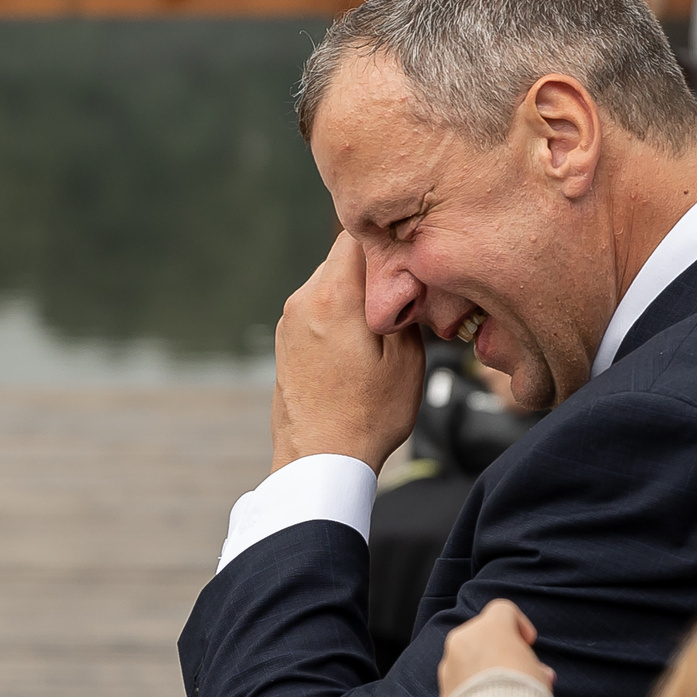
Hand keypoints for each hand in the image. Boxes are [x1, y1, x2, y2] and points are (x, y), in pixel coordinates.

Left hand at [269, 231, 426, 473]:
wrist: (320, 461)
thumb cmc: (368, 415)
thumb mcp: (407, 357)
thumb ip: (404, 305)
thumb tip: (405, 277)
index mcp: (332, 295)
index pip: (356, 234)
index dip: (387, 238)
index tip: (410, 254)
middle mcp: (303, 300)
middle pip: (343, 256)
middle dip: (375, 266)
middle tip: (407, 291)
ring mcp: (289, 321)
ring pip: (330, 281)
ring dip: (357, 292)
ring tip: (385, 323)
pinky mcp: (286, 340)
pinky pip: (318, 307)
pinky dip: (340, 312)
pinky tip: (361, 342)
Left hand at [440, 599, 552, 696]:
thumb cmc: (522, 693)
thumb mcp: (539, 675)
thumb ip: (534, 667)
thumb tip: (539, 674)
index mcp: (490, 627)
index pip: (503, 610)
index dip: (519, 624)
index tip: (528, 643)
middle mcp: (464, 639)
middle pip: (482, 633)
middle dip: (498, 648)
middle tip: (515, 669)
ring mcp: (449, 662)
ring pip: (466, 656)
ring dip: (481, 666)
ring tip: (499, 689)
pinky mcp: (442, 687)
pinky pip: (458, 678)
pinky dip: (470, 685)